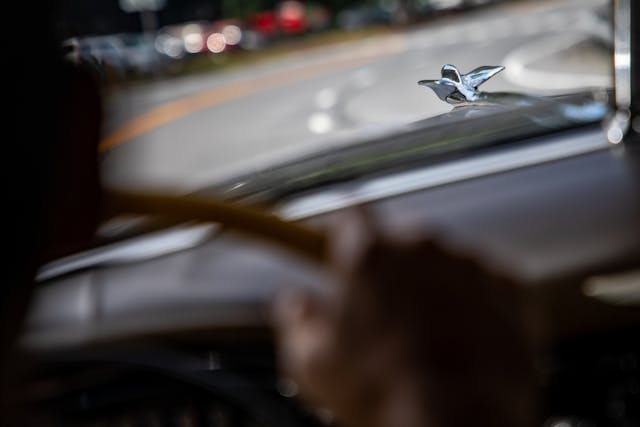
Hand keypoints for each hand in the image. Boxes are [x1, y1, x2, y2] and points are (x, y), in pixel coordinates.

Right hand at [272, 209, 536, 426]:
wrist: (460, 421)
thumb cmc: (389, 394)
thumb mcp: (313, 362)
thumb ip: (297, 319)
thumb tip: (294, 304)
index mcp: (370, 255)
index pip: (350, 212)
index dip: (343, 230)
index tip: (340, 246)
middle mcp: (422, 246)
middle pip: (398, 237)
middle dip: (389, 264)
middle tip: (381, 306)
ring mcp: (468, 262)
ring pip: (441, 258)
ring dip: (431, 282)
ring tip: (424, 330)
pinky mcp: (508, 284)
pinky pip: (482, 277)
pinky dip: (471, 297)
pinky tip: (459, 333)